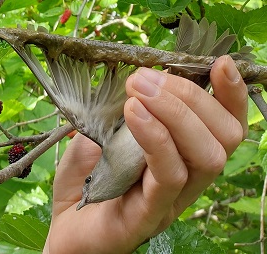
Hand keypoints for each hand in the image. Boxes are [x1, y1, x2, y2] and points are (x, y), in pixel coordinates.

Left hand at [44, 56, 247, 253]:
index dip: (230, 94)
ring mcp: (171, 201)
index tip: (219, 63)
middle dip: (189, 95)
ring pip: (205, 155)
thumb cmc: (84, 181)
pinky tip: (133, 114)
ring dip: (175, 113)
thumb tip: (133, 76)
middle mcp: (187, 180)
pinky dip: (156, 139)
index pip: (224, 125)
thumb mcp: (101, 134)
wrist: (62, 228)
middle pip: (222, 136)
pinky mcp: (148, 216)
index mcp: (183, 157)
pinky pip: (168, 176)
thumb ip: (120, 110)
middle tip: (144, 78)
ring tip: (137, 91)